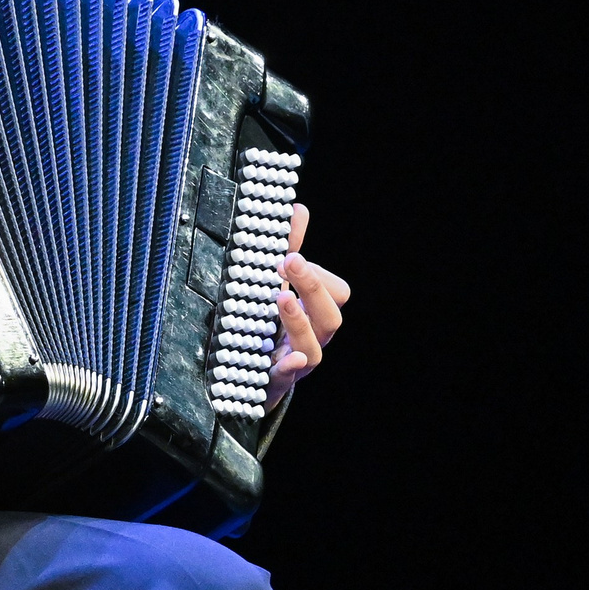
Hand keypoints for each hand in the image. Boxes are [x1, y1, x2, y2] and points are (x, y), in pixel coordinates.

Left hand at [266, 204, 349, 405]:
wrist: (252, 375)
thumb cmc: (271, 324)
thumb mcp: (278, 286)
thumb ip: (289, 250)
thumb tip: (298, 208)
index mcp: (316, 313)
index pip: (336, 292)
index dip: (317, 274)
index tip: (289, 256)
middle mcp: (314, 338)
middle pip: (330, 317)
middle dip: (312, 287)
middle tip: (289, 262)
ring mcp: (297, 362)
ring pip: (314, 348)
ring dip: (299, 321)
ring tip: (282, 298)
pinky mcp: (276, 381)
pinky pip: (287, 378)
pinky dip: (289, 368)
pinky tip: (286, 359)